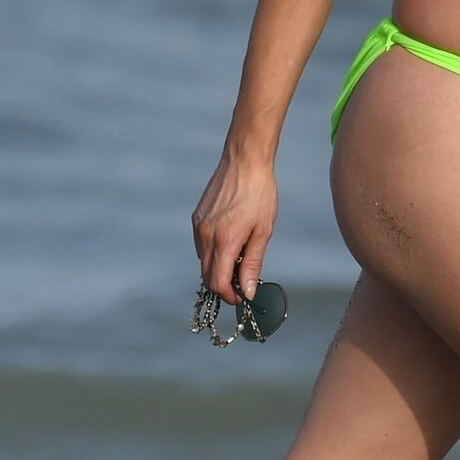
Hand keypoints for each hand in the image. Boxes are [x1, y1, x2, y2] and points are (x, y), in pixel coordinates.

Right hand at [192, 152, 277, 304]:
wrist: (244, 162)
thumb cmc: (259, 194)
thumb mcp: (263, 231)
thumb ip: (252, 263)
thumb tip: (248, 290)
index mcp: (224, 240)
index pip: (218, 283)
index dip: (229, 296)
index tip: (243, 297)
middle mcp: (206, 235)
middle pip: (207, 276)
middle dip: (224, 286)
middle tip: (243, 283)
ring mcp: (198, 226)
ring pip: (203, 261)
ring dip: (218, 269)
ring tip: (240, 259)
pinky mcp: (196, 218)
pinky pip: (202, 245)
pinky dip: (213, 253)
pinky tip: (231, 244)